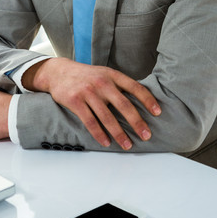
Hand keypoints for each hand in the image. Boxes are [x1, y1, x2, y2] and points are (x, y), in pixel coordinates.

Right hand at [25, 58, 160, 150]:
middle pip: (123, 104)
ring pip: (107, 116)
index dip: (147, 99)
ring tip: (127, 144)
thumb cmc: (86, 76)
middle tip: (146, 135)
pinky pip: (90, 121)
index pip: (134, 87)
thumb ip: (118, 84)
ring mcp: (88, 92)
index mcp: (112, 75)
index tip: (158, 112)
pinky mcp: (75, 101)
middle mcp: (102, 82)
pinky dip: (99, 134)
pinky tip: (106, 142)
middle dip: (137, 122)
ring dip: (119, 133)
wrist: (58, 72)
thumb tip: (140, 100)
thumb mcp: (104, 73)